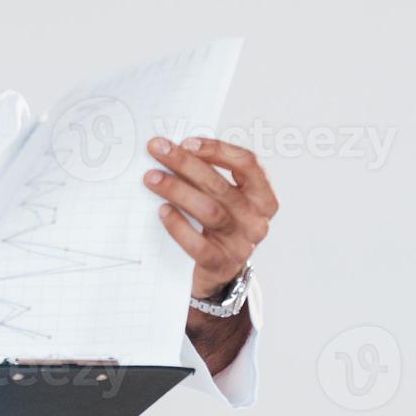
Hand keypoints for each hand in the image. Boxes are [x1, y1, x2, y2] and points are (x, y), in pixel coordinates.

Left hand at [142, 136, 278, 299]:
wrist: (221, 274)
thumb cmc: (219, 225)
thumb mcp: (225, 199)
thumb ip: (210, 175)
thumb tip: (173, 148)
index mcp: (263, 197)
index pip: (247, 163)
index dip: (217, 149)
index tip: (186, 142)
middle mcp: (257, 219)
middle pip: (220, 185)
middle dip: (185, 164)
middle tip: (157, 150)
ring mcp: (241, 243)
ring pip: (209, 211)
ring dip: (177, 190)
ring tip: (151, 178)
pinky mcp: (221, 263)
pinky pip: (197, 243)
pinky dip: (178, 225)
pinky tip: (162, 211)